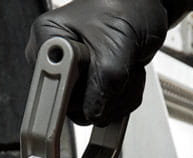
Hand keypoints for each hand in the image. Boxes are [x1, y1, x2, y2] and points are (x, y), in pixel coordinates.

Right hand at [27, 0, 169, 124]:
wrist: (143, 8)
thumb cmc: (128, 7)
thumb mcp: (118, 41)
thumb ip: (106, 78)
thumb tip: (93, 110)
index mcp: (49, 40)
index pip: (48, 84)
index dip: (66, 96)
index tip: (81, 105)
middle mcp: (56, 61)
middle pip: (71, 107)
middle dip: (105, 95)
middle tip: (121, 70)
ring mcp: (73, 78)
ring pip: (90, 113)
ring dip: (119, 97)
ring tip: (127, 68)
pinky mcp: (89, 89)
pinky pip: (104, 111)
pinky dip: (124, 99)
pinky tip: (126, 76)